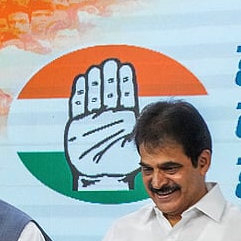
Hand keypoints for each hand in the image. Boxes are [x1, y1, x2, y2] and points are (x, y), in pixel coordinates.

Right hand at [65, 58, 139, 190]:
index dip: (124, 82)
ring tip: (96, 69)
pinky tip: (82, 80)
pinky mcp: (77, 124)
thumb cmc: (119, 164)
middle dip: (109, 77)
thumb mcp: (136, 147)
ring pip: (94, 95)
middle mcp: (107, 115)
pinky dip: (80, 93)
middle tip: (110, 64)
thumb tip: (163, 122)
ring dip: (95, 82)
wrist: (100, 176)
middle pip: (108, 91)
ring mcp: (92, 118)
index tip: (125, 68)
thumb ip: (144, 134)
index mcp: (123, 118)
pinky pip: (78, 105)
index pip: (124, 95)